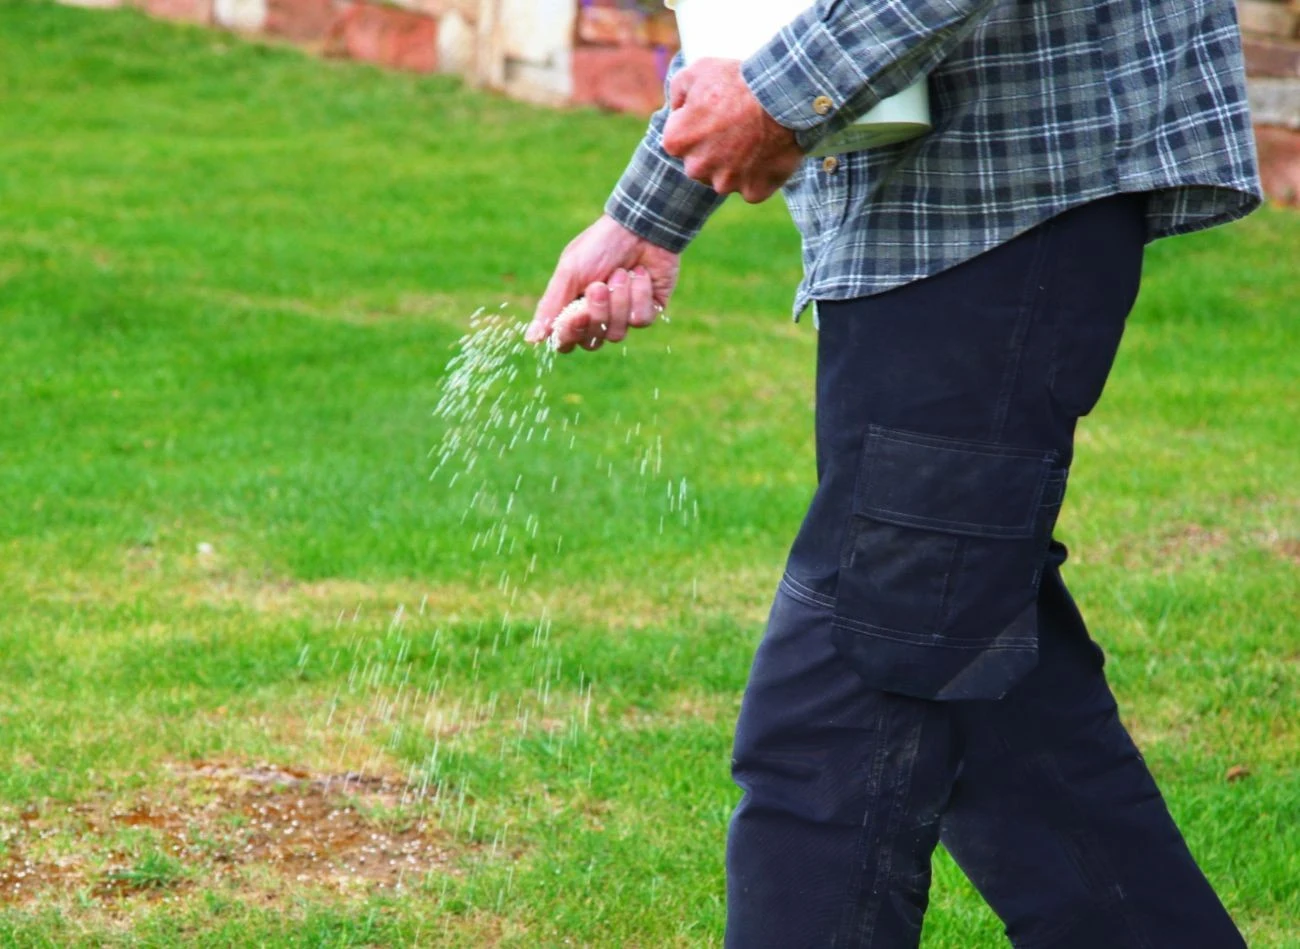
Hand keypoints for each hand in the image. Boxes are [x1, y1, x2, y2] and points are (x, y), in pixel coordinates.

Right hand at [527, 215, 679, 353]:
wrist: (640, 227)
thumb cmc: (599, 247)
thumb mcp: (569, 272)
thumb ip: (551, 306)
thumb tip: (532, 340)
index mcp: (573, 309)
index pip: (566, 342)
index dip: (571, 333)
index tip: (577, 312)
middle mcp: (597, 318)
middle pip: (592, 342)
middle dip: (597, 311)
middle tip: (599, 285)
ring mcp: (623, 317)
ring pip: (617, 334)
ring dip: (618, 300)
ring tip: (621, 272)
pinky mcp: (648, 311)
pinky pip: (640, 320)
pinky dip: (639, 294)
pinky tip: (640, 274)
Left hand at [663, 58, 803, 203]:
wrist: (782, 96)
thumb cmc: (738, 81)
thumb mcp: (697, 70)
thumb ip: (677, 90)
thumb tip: (677, 107)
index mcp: (676, 141)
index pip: (678, 139)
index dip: (695, 124)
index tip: (713, 113)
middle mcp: (696, 168)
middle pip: (701, 162)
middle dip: (712, 149)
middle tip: (734, 126)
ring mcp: (725, 183)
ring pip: (725, 178)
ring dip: (735, 164)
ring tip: (753, 139)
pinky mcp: (753, 191)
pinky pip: (753, 188)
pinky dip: (759, 176)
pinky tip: (767, 154)